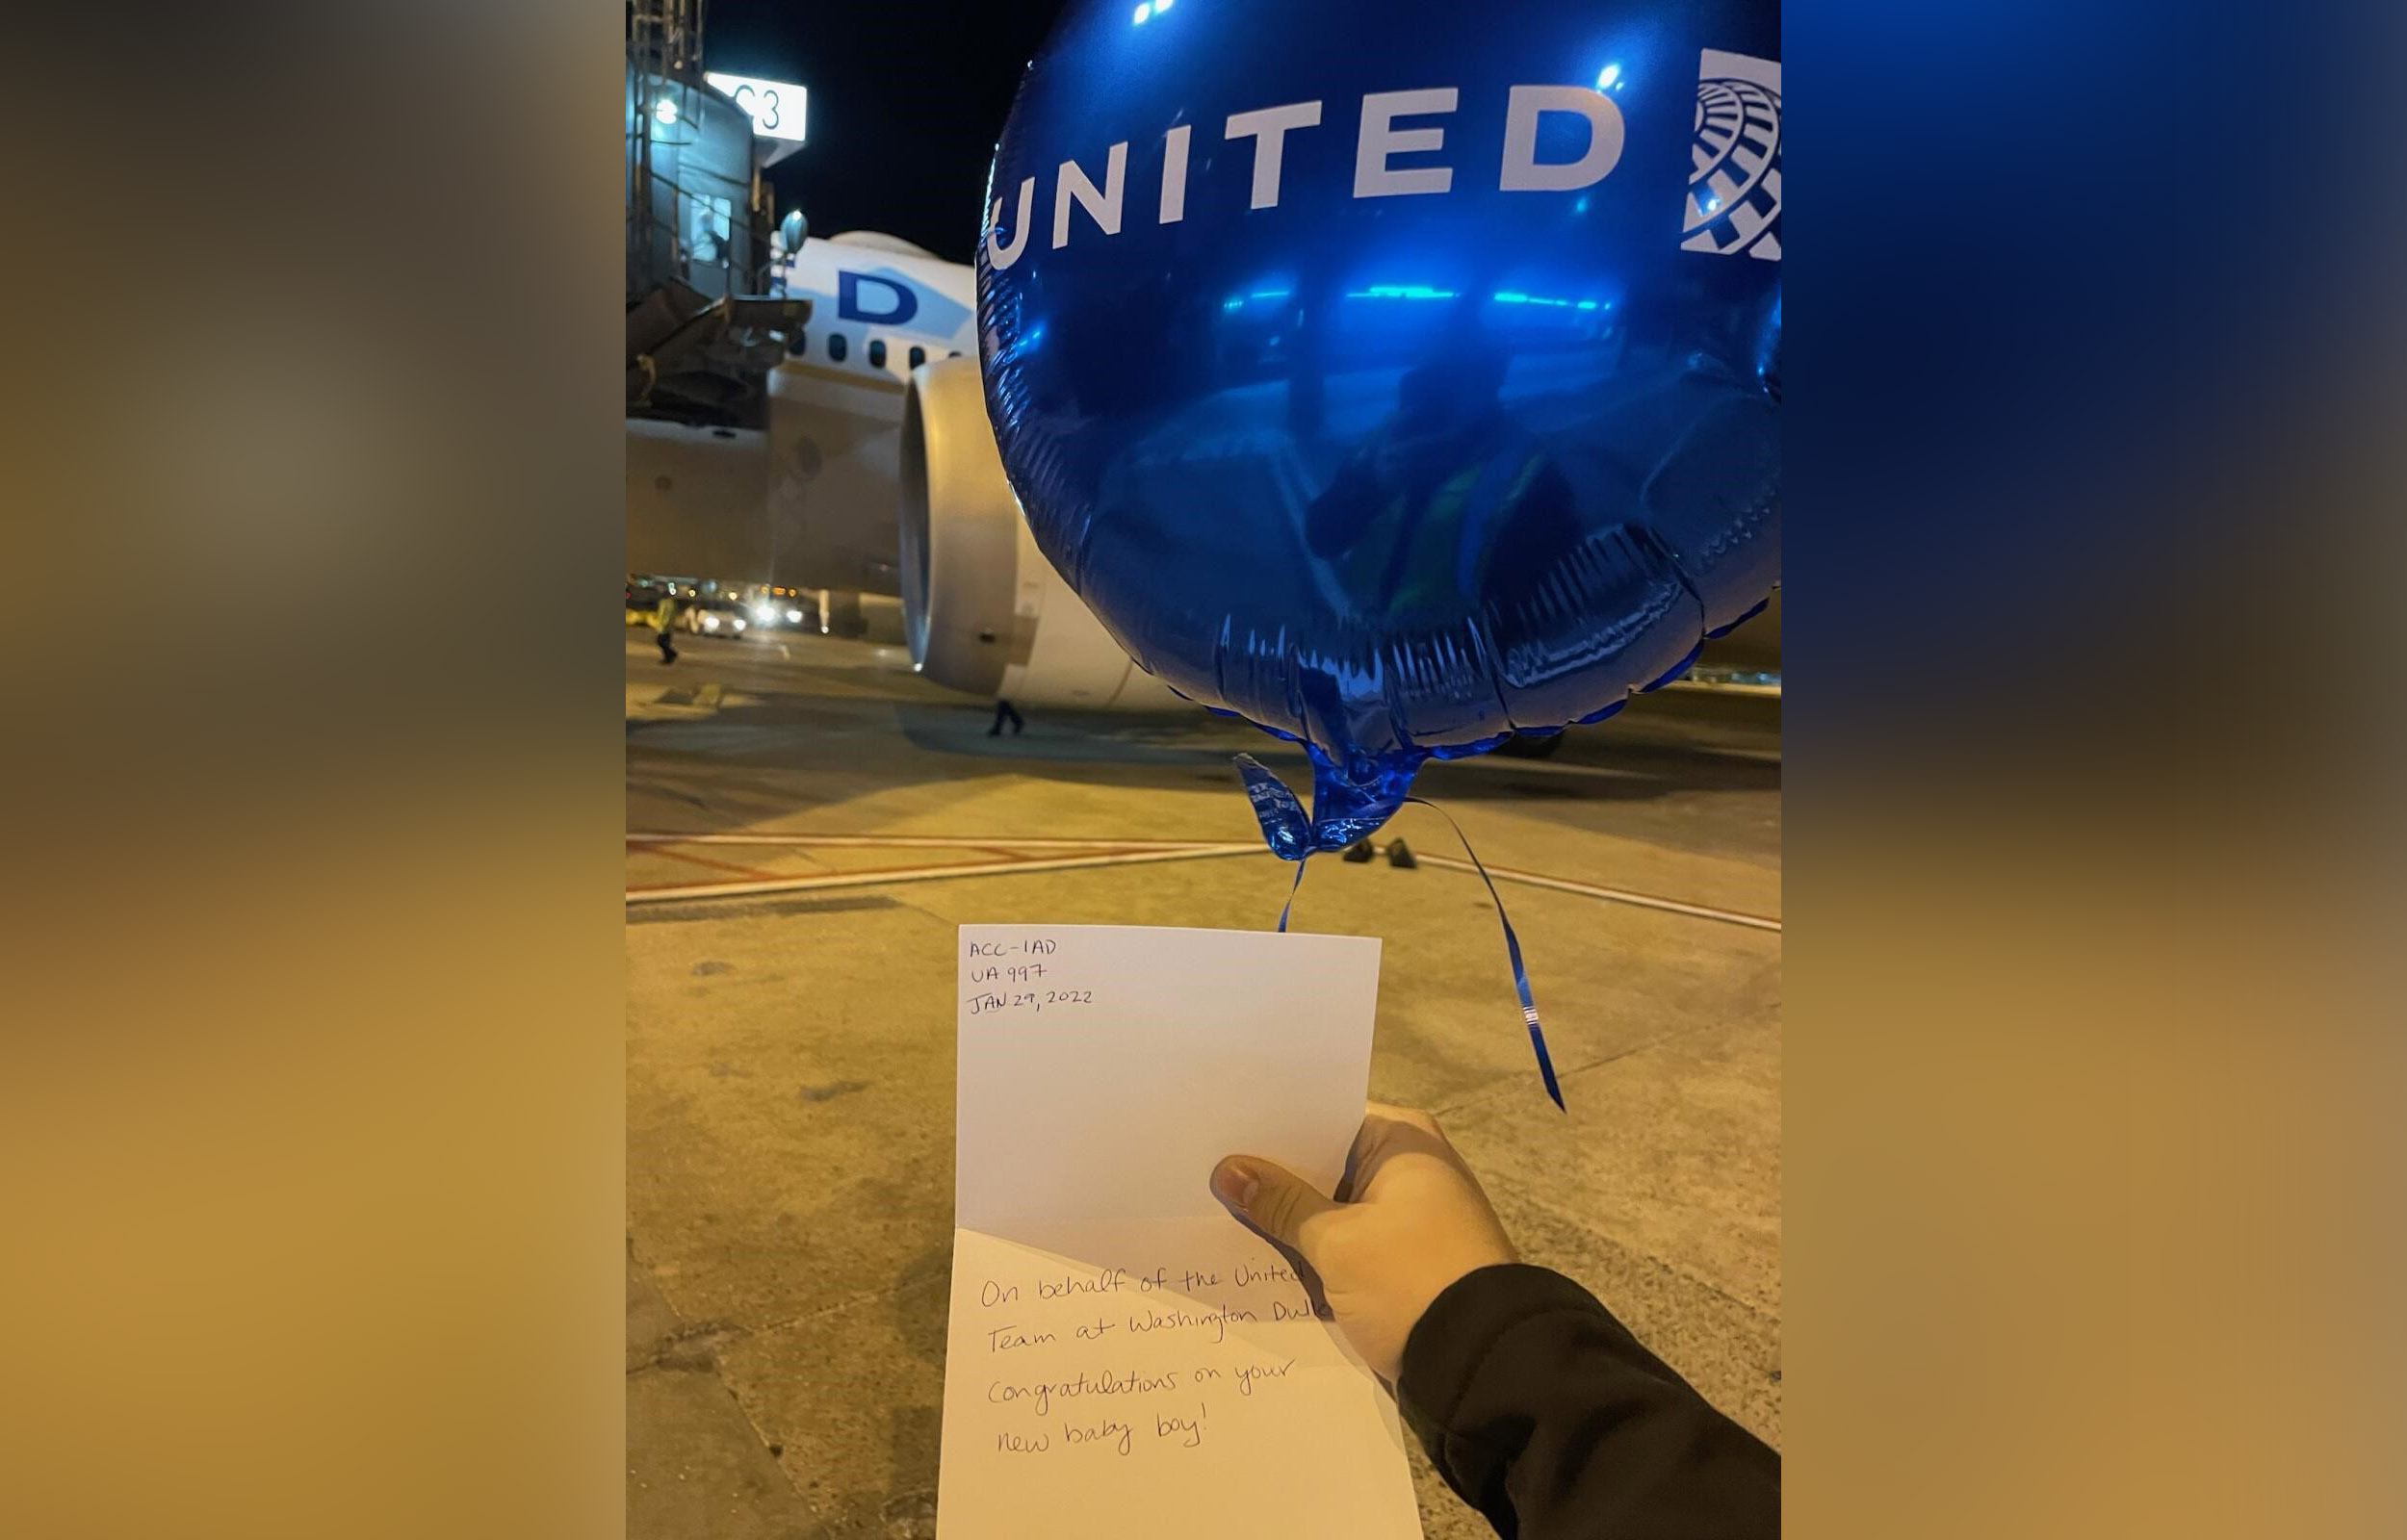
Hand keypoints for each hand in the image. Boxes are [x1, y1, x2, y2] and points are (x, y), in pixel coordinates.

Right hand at [1211, 1102, 1516, 1382]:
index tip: (1218, 1132)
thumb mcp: (1337, 1242)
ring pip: (1336, 1205)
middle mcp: (1412, 1167)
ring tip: (1220, 1213)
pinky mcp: (1406, 1258)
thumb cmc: (1410, 1280)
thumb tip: (1228, 1170)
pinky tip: (1265, 1255)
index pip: (1324, 1117)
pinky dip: (1317, 1248)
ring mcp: (1412, 1215)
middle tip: (1206, 1173)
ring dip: (1293, 1218)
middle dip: (1276, 1177)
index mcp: (1404, 1141)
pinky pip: (1350, 1240)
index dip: (1272, 1128)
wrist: (1480, 1361)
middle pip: (1328, 1163)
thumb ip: (1281, 1204)